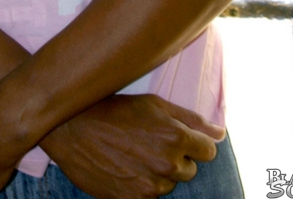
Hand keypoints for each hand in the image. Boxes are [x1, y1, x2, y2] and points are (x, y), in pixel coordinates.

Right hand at [42, 94, 224, 198]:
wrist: (73, 129)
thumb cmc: (114, 110)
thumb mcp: (154, 103)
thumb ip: (190, 119)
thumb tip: (219, 133)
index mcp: (176, 137)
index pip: (208, 151)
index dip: (195, 143)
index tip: (181, 137)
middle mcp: (167, 165)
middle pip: (189, 170)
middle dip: (176, 158)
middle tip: (151, 142)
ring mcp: (150, 186)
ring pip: (168, 185)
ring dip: (158, 173)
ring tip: (134, 153)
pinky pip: (148, 196)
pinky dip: (141, 184)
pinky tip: (125, 167)